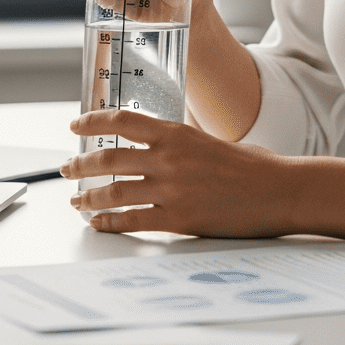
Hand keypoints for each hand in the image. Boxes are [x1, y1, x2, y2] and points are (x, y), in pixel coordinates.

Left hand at [61, 109, 291, 236]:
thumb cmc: (252, 165)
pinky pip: (132, 221)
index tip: (76, 124)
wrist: (278, 190)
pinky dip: (109, 223)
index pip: (123, 120)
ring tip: (77, 201)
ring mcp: (171, 190)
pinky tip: (99, 224)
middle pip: (108, 158)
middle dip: (80, 163)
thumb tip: (156, 145)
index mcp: (177, 133)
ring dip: (88, 197)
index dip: (93, 121)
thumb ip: (180, 142)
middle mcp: (169, 158)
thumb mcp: (210, 139)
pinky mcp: (178, 219)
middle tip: (66, 167)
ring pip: (113, 192)